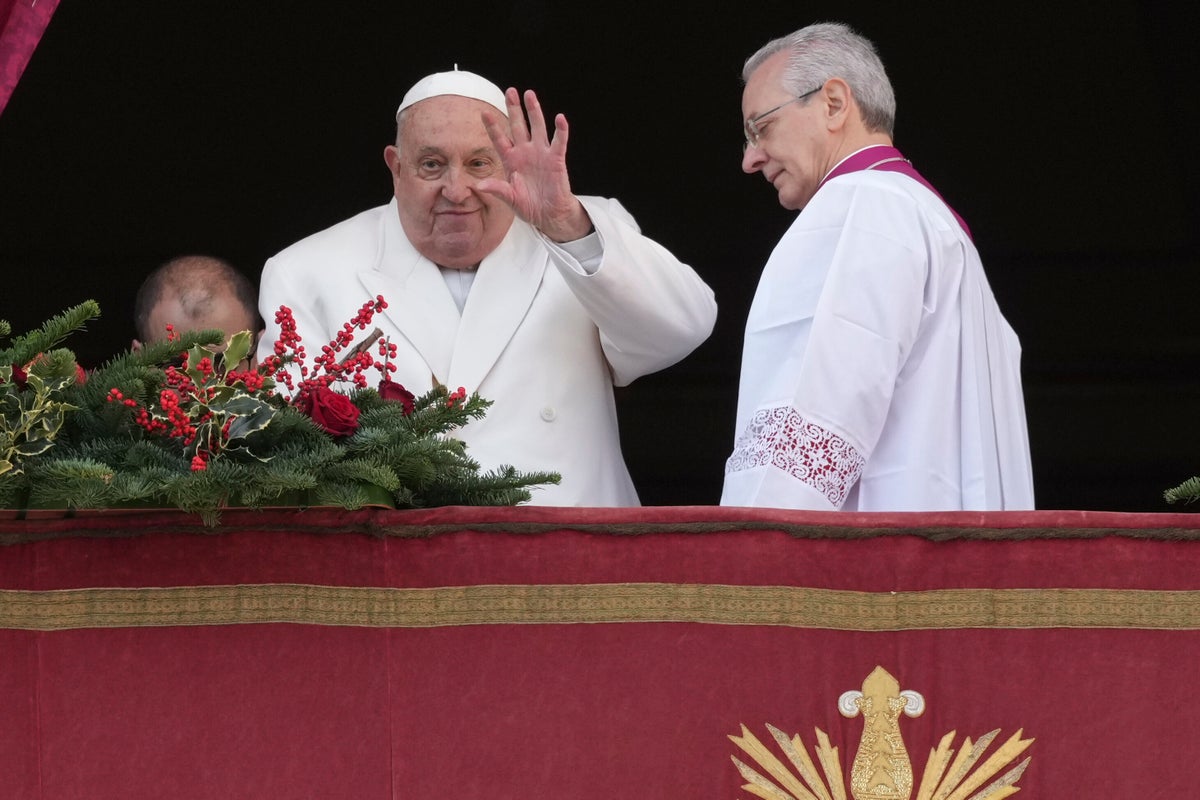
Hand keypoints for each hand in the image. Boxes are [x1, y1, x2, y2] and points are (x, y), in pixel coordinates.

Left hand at [477, 88, 592, 241]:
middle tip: (510, 91)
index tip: (484, 112)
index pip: (499, 139)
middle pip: (518, 126)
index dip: (493, 126)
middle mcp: (525, 152)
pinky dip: (560, 130)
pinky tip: (560, 118)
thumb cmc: (528, 206)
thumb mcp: (510, 199)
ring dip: (534, 111)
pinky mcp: (556, 159)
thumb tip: (479, 186)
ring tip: (530, 94)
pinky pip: (559, 142)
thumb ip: (497, 190)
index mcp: (510, 160)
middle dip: (514, 109)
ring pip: (537, 127)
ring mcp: (541, 154)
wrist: (548, 215)